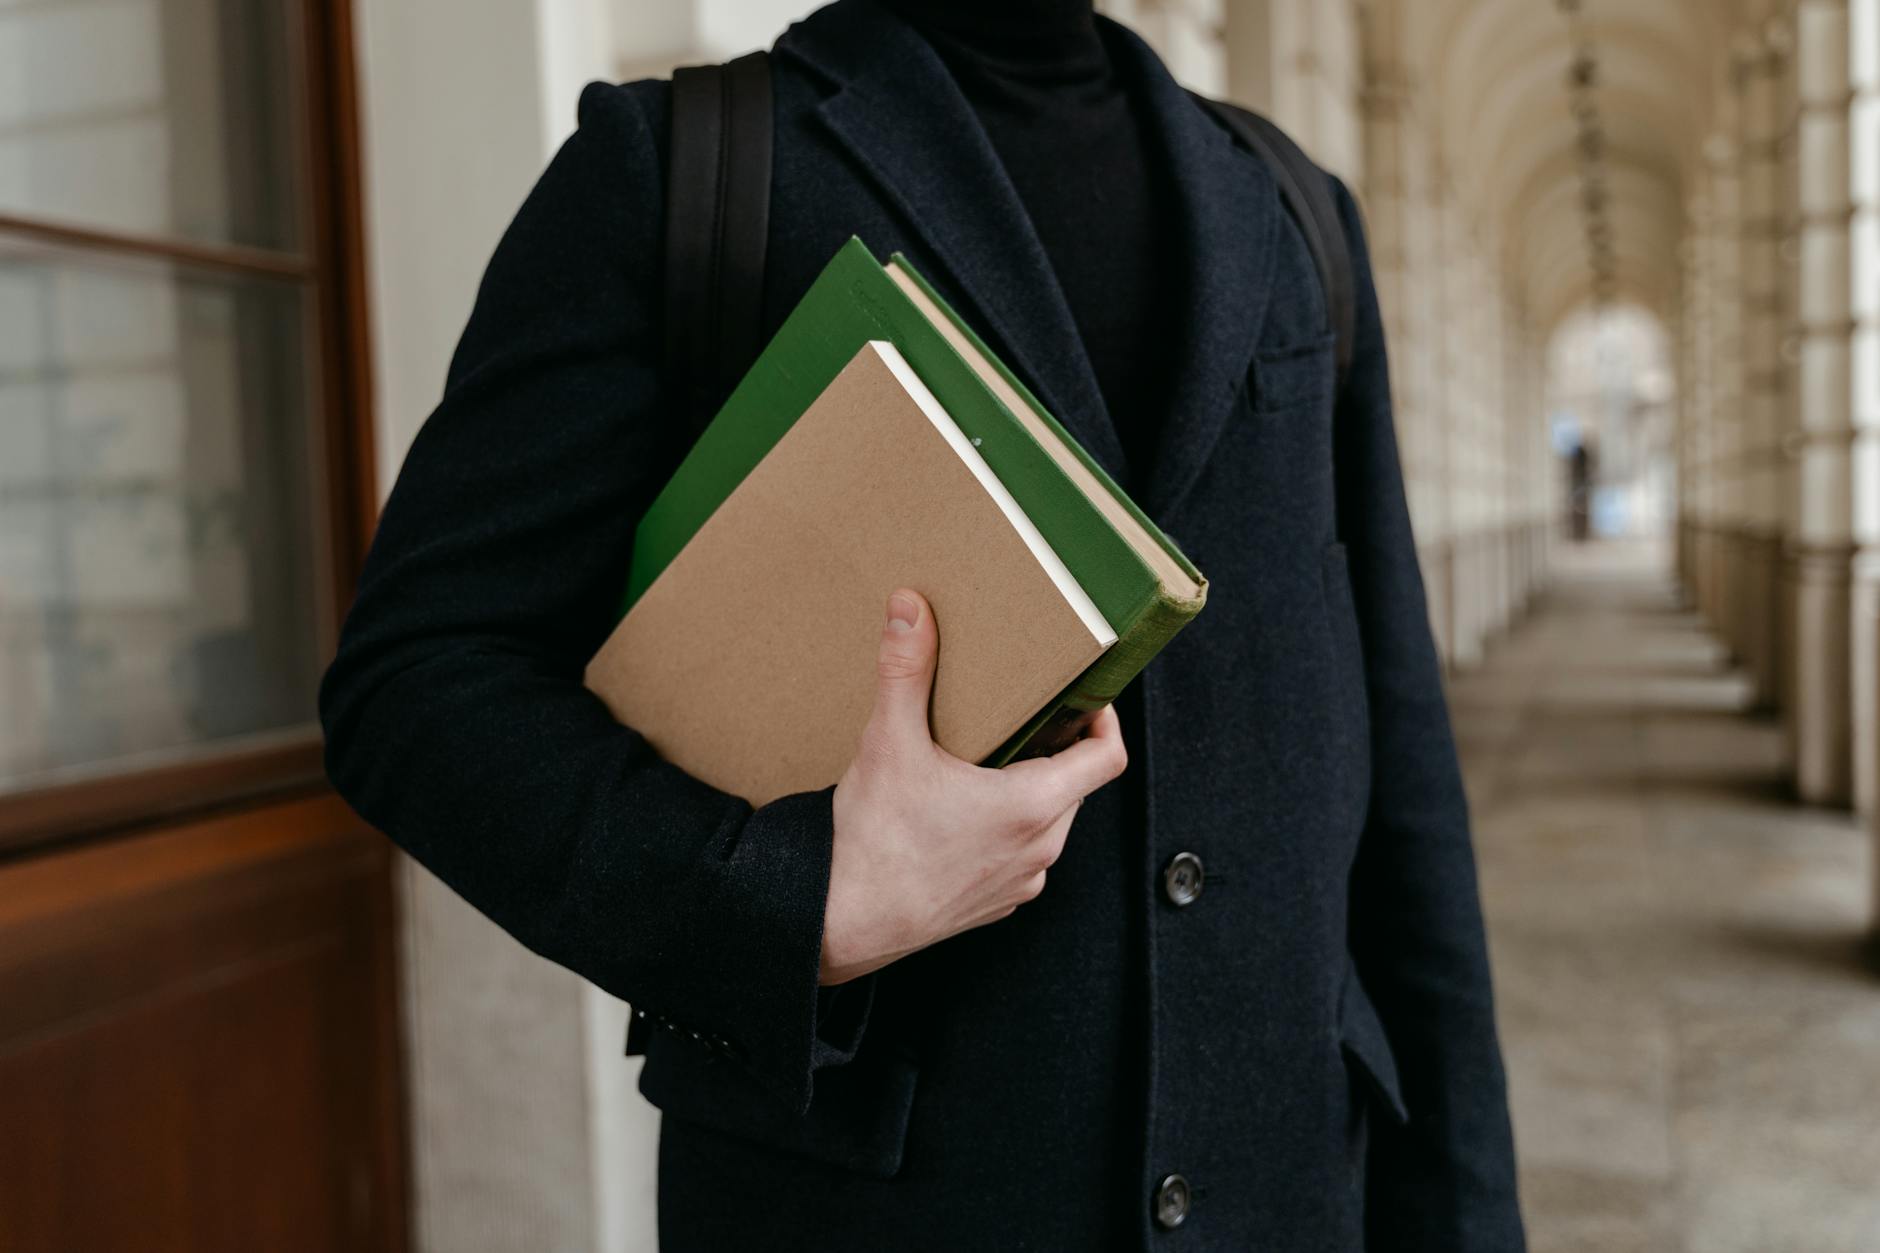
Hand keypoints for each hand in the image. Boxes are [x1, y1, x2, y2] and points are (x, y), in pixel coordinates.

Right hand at [820, 589, 1127, 984]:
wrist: (840, 922)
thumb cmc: (872, 842)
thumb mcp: (889, 743)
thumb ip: (905, 670)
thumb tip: (911, 608)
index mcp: (1033, 804)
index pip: (1107, 757)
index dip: (1104, 720)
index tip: (1086, 698)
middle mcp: (1040, 848)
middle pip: (1074, 784)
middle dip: (1052, 749)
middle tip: (1017, 718)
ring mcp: (1020, 882)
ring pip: (1048, 823)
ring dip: (1028, 791)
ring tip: (982, 764)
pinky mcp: (995, 904)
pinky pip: (1020, 857)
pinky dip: (1004, 831)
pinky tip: (959, 815)